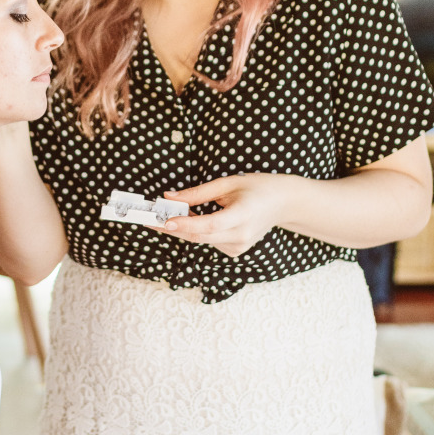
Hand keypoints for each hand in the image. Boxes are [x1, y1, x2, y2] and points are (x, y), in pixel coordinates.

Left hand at [157, 173, 299, 258]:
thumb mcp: (228, 183)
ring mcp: (239, 247)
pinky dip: (196, 231)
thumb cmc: (258, 188)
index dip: (185, 224)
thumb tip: (169, 197)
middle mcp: (241, 236)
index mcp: (242, 215)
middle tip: (149, 218)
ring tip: (168, 213)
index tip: (164, 220)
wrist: (284, 204)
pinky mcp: (236, 251)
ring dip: (183, 228)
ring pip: (201, 240)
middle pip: (199, 236)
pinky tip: (191, 219)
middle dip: (172, 228)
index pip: (209, 225)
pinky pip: (209, 241)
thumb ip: (197, 193)